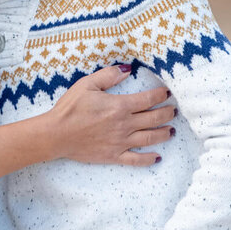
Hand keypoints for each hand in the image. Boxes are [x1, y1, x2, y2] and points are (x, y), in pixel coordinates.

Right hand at [46, 65, 175, 166]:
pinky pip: (136, 160)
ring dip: (164, 133)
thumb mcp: (87, 84)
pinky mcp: (114, 156)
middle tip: (173, 110)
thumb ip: (109, 76)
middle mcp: (124, 125)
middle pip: (154, 119)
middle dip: (167, 113)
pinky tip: (157, 157)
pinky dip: (149, 159)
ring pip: (150, 138)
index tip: (167, 93)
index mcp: (119, 106)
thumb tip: (127, 69)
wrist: (56, 134)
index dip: (161, 95)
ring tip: (172, 130)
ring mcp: (120, 142)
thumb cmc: (70, 108)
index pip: (148, 100)